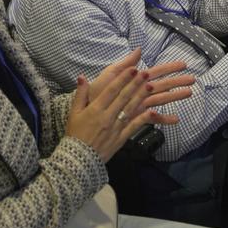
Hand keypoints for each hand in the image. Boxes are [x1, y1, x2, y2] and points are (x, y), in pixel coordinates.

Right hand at [65, 49, 181, 161]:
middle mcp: (107, 116)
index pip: (111, 90)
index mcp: (95, 109)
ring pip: (131, 109)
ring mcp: (116, 128)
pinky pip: (134, 127)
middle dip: (135, 84)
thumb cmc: (75, 134)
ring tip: (151, 86)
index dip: (122, 79)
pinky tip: (153, 112)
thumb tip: (82, 77)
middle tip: (146, 73)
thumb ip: (80, 94)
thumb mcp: (73, 113)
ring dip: (141, 97)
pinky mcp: (121, 138)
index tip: (132, 69)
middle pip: (123, 97)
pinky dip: (144, 119)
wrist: (79, 159)